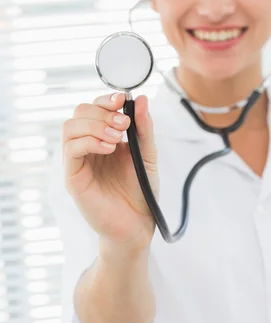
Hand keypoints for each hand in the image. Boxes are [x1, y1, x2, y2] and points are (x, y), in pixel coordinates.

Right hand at [62, 92, 157, 251]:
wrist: (138, 224)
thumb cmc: (140, 190)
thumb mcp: (147, 153)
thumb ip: (143, 128)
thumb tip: (140, 98)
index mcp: (103, 137)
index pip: (94, 107)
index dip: (105, 99)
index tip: (122, 99)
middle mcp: (87, 146)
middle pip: (79, 112)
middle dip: (102, 112)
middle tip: (124, 124)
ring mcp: (78, 162)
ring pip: (70, 127)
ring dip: (96, 125)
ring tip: (118, 138)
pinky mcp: (73, 177)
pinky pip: (71, 150)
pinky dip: (90, 142)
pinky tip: (109, 148)